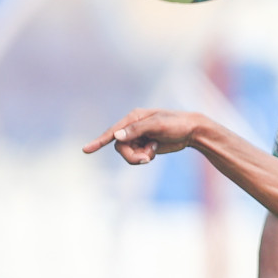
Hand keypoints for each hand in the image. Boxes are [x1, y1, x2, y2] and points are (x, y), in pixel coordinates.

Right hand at [83, 108, 203, 164]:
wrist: (192, 131)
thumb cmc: (177, 124)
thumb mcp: (158, 125)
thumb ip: (137, 130)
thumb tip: (116, 136)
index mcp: (133, 117)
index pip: (112, 131)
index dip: (99, 141)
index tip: (86, 150)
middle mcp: (132, 127)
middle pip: (119, 147)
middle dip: (132, 156)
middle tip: (147, 159)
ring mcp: (137, 136)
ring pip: (127, 153)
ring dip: (139, 156)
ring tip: (153, 152)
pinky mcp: (143, 145)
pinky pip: (136, 156)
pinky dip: (145, 156)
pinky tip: (155, 149)